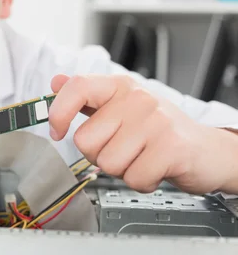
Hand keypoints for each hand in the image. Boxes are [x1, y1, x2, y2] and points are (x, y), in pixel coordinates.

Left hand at [48, 74, 236, 193]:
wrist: (207, 150)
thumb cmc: (159, 130)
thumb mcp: (122, 107)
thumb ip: (87, 97)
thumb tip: (56, 82)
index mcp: (120, 86)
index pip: (77, 87)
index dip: (58, 112)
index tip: (57, 131)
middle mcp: (137, 99)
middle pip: (85, 140)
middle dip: (99, 155)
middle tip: (124, 150)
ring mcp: (155, 121)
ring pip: (107, 163)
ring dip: (122, 170)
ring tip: (141, 157)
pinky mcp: (171, 146)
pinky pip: (133, 178)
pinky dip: (142, 182)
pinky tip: (155, 169)